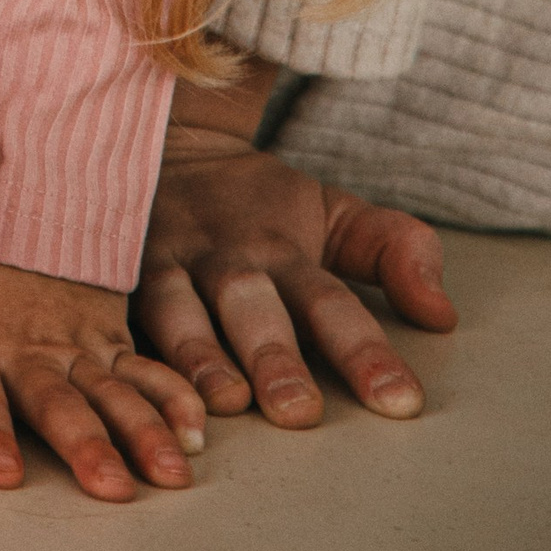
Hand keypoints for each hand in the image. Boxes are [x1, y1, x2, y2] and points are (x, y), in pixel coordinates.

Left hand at [0, 232, 203, 498]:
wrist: (14, 175)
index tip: (2, 472)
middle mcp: (25, 347)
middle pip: (57, 402)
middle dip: (85, 444)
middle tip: (111, 487)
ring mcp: (74, 340)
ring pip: (113, 391)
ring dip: (143, 430)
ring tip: (168, 473)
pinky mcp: (109, 330)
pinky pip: (145, 367)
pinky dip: (173, 396)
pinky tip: (198, 431)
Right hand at [138, 121, 452, 428]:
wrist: (161, 139)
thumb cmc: (256, 203)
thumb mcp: (331, 211)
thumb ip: (393, 251)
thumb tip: (443, 314)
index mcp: (280, 246)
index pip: (330, 301)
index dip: (364, 351)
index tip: (400, 402)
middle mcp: (221, 254)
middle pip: (250, 305)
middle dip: (274, 357)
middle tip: (300, 411)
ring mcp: (160, 259)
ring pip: (175, 308)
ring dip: (199, 355)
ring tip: (224, 402)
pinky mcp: (108, 271)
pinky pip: (112, 309)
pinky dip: (125, 349)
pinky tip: (135, 391)